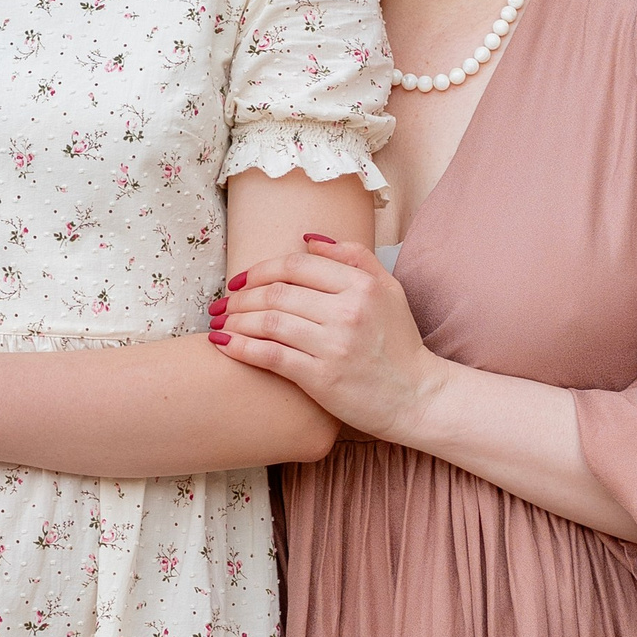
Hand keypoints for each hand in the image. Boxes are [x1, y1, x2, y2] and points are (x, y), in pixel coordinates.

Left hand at [208, 236, 445, 444]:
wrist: (417, 397)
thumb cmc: (399, 343)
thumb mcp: (388, 290)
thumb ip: (354, 257)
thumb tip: (309, 240)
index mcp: (361, 285)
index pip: (295, 266)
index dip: (259, 270)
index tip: (240, 281)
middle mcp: (347, 311)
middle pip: (276, 292)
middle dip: (240, 297)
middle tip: (222, 304)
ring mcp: (334, 345)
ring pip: (268, 322)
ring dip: (235, 320)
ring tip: (219, 323)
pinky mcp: (321, 379)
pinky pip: (270, 356)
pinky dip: (241, 348)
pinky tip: (223, 345)